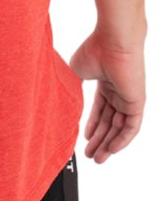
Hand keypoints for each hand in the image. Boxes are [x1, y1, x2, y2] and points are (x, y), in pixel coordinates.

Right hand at [69, 27, 145, 163]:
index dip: (92, 126)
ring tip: (97, 158)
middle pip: (110, 122)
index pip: (101, 110)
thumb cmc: (95, 50)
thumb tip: (63, 102)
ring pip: (119, 127)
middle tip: (90, 155)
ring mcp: (128, 97)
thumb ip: (73, 88)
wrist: (113, 41)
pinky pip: (131, 127)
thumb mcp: (76, 71)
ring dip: (109, 144)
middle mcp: (119, 92)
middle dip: (99, 140)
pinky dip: (122, 140)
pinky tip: (111, 150)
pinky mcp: (137, 102)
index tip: (84, 138)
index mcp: (106, 83)